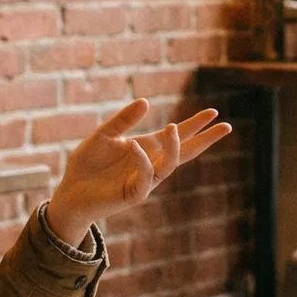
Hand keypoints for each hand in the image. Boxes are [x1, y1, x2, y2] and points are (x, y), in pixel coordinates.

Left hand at [46, 98, 232, 246]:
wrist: (70, 193)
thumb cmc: (87, 166)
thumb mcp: (104, 135)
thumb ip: (123, 120)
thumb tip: (146, 102)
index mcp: (146, 149)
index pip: (177, 136)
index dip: (195, 125)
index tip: (214, 112)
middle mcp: (151, 164)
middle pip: (185, 152)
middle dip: (205, 140)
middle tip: (226, 126)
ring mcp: (145, 181)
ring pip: (169, 165)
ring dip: (174, 146)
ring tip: (172, 127)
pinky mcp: (134, 194)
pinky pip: (145, 177)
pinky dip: (142, 161)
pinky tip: (134, 145)